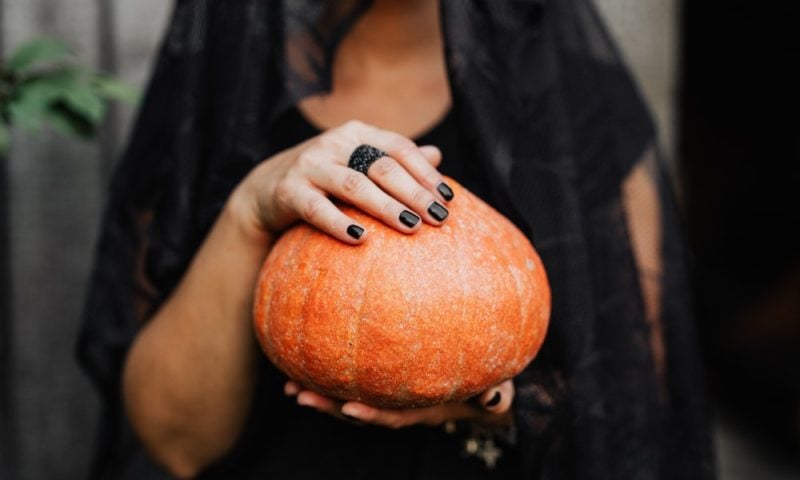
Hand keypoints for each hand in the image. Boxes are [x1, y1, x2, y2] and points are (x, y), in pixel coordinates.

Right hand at [230, 120, 452, 242]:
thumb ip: (394, 159)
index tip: (447, 198)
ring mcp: (310, 165)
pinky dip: (339, 223)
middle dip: (414, 193)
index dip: (425, 172)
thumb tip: (437, 155)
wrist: (266, 189)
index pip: (399, 148)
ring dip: (385, 206)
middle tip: (439, 218)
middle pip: (382, 166)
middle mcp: (334, 143)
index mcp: (357, 133)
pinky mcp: (289, 190)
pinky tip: (361, 239)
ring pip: (354, 184)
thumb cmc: (326, 178)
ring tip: (412, 227)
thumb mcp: (358, 163)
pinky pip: (317, 208)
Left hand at [284, 380, 514, 428]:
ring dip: (319, 394)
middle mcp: (399, 407)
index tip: (348, 408)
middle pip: (360, 411)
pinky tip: (305, 354)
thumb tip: (493, 397)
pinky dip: (328, 372)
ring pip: (348, 399)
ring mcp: (388, 396)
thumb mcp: (497, 390)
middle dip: (328, 406)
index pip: (393, 415)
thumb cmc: (489, 387)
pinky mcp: (381, 383)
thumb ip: (495, 394)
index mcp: (422, 410)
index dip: (371, 414)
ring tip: (288, 385)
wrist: (481, 392)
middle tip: (298, 395)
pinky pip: (352, 379)